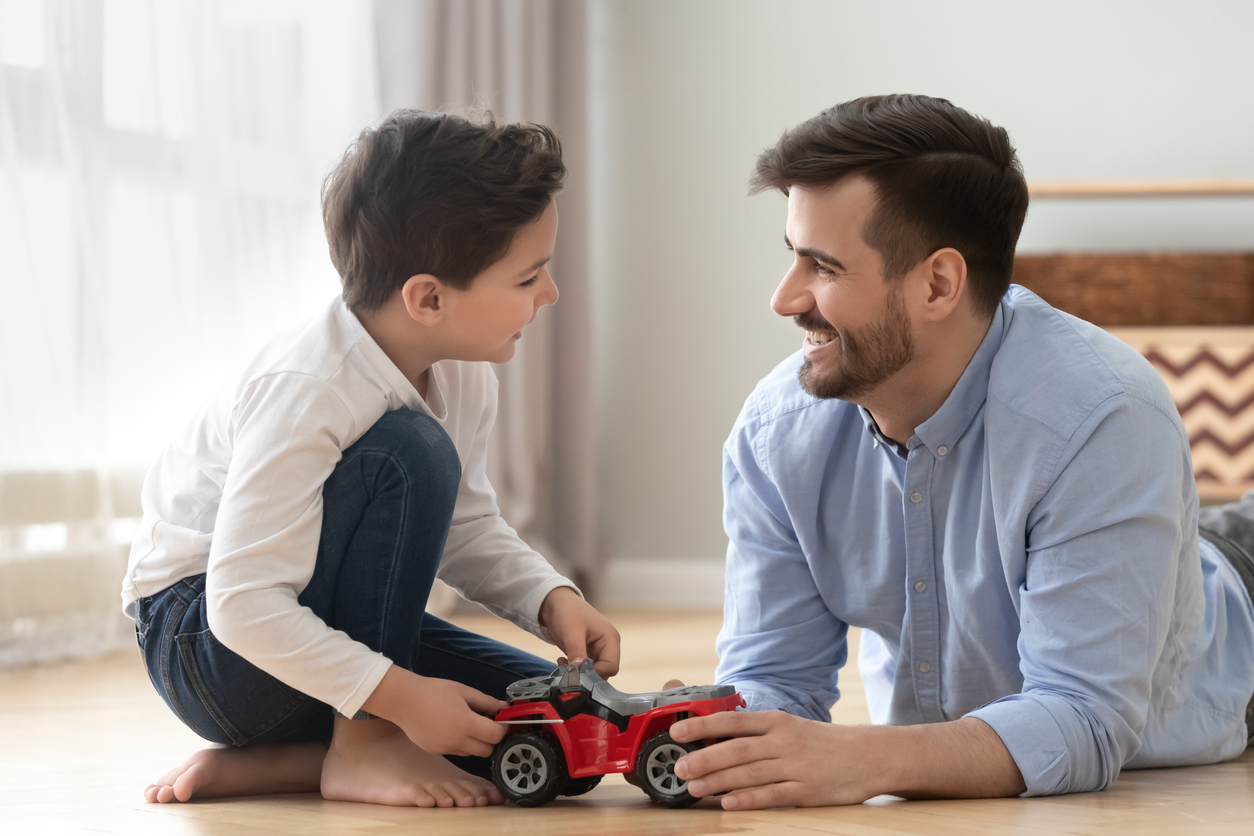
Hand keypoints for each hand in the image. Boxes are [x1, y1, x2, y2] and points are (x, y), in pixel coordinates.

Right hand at [361, 665, 506, 756]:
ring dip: (476, 742)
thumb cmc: (433, 691)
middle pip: (487, 750)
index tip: (501, 720)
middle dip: (491, 738)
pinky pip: (457, 752)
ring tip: (468, 724)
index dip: (502, 728)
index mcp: (466, 724)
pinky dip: (461, 744)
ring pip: (472, 752)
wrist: (403, 700)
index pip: (496, 736)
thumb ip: (487, 702)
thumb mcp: (464, 691)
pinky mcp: (436, 751)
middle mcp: (457, 741)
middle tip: (488, 724)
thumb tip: (504, 708)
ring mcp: (445, 749)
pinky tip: (453, 728)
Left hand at [538, 586, 620, 677]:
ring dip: (578, 673)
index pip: (611, 666)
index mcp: (610, 639)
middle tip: (568, 669)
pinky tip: (562, 661)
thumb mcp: (571, 631)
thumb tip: (578, 671)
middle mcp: (607, 646)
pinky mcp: (587, 653)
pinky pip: (584, 669)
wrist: (556, 603)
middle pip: (604, 671)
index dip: (596, 672)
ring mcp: (597, 651)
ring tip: (563, 663)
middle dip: (586, 674)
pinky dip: (573, 669)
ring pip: (593, 672)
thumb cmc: (568, 611)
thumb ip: (576, 651)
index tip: (577, 671)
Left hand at [670, 710, 880, 808]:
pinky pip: (773, 795)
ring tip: (694, 787)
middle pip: (737, 749)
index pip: (733, 721)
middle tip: (679, 767)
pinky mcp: (807, 791)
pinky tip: (728, 803)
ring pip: (750, 773)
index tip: (677, 733)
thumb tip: (715, 738)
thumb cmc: (821, 743)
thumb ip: (757, 733)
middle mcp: (784, 740)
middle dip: (704, 758)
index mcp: (777, 721)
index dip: (702, 726)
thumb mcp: (790, 727)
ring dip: (719, 781)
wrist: (868, 755)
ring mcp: (796, 766)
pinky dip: (749, 799)